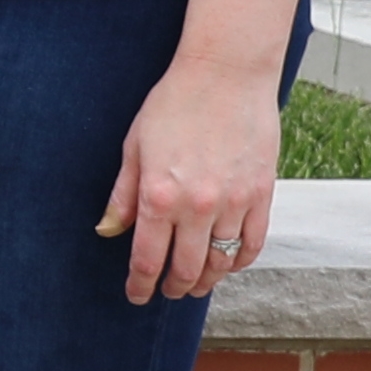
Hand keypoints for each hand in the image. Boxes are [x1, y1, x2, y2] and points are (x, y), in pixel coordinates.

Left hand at [100, 57, 280, 305]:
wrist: (226, 75)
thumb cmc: (172, 105)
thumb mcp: (134, 147)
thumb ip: (123, 196)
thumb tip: (108, 231)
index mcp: (159, 196)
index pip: (147, 258)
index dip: (140, 284)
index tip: (136, 295)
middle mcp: (198, 206)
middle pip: (187, 268)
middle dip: (173, 286)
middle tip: (167, 291)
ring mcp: (235, 202)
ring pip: (222, 261)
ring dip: (207, 279)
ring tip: (196, 283)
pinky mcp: (263, 194)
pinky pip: (253, 243)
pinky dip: (240, 260)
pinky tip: (228, 263)